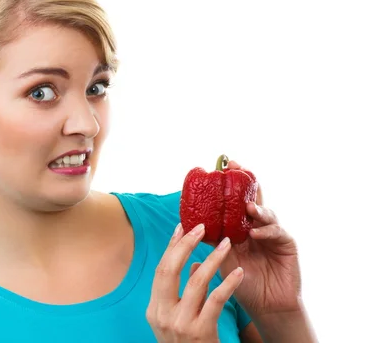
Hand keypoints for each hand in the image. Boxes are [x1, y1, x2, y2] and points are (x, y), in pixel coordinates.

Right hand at [146, 223, 244, 341]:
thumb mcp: (178, 320)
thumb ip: (183, 293)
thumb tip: (193, 264)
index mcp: (154, 309)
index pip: (161, 270)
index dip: (171, 247)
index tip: (181, 227)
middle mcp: (162, 315)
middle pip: (169, 269)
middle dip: (185, 245)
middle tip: (201, 226)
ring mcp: (180, 324)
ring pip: (195, 281)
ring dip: (211, 258)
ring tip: (226, 243)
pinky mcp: (200, 332)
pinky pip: (216, 300)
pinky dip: (228, 283)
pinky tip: (239, 271)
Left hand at [218, 160, 302, 317]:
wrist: (265, 306)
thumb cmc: (241, 284)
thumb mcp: (221, 259)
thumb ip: (212, 241)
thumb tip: (186, 226)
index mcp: (240, 227)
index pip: (235, 200)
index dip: (231, 183)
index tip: (223, 166)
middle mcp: (257, 226)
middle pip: (253, 198)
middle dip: (246, 181)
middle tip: (236, 167)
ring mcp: (273, 233)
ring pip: (266, 213)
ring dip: (256, 208)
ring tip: (246, 208)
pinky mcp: (286, 244)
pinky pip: (277, 232)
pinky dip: (266, 231)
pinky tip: (255, 233)